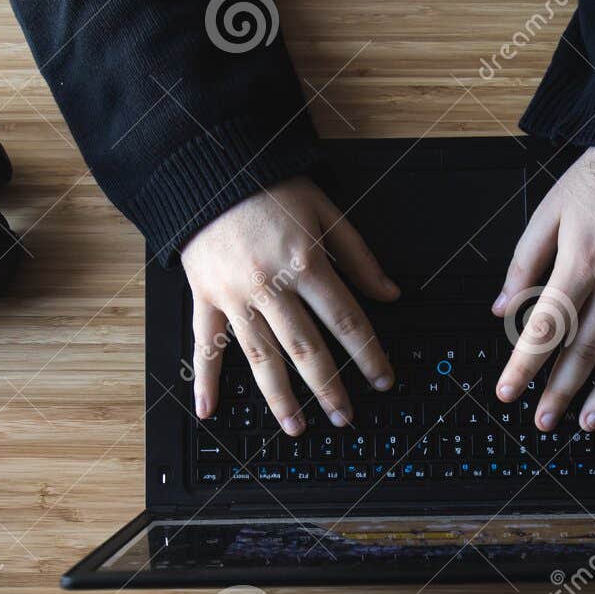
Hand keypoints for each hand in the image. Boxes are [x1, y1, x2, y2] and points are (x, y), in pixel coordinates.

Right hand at [182, 177, 399, 434]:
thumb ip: (359, 255)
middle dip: (328, 388)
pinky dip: (204, 379)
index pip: (346, 320)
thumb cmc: (268, 186)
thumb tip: (390, 294)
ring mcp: (234, 295)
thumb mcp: (324, 210)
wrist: (208, 166)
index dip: (368, 353)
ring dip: (279, 397)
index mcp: (305, 262)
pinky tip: (209, 409)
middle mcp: (269, 285)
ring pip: (260, 356)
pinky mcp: (205, 296)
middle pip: (305, 348)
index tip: (382, 379)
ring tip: (296, 427)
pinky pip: (205, 344)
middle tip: (344, 418)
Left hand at [492, 147, 594, 431]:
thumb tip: (502, 308)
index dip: (524, 365)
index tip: (508, 391)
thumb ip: (523, 265)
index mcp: (580, 265)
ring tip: (588, 422)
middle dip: (561, 392)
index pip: (546, 328)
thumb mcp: (548, 214)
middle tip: (544, 421)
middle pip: (584, 351)